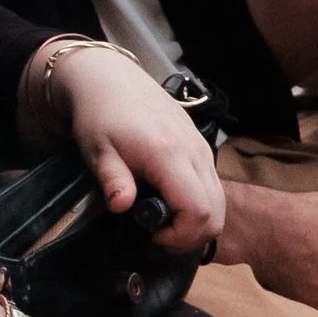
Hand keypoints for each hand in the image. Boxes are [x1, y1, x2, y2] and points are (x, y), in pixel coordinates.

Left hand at [28, 41, 220, 255]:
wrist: (111, 80)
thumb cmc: (100, 117)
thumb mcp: (97, 151)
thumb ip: (113, 179)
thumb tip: (122, 206)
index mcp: (170, 155)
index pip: (199, 211)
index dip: (180, 236)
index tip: (151, 236)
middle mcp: (195, 152)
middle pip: (216, 213)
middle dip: (190, 236)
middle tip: (157, 235)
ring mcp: (202, 148)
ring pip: (219, 202)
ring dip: (195, 222)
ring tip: (161, 220)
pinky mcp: (201, 146)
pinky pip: (213, 187)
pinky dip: (199, 205)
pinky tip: (169, 201)